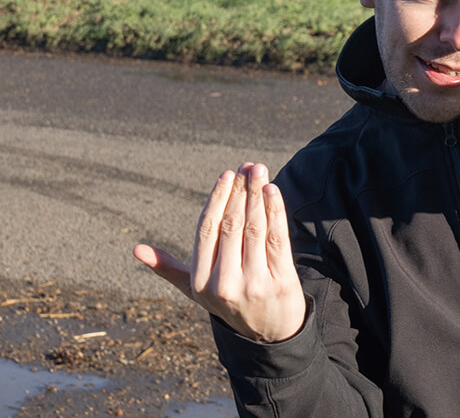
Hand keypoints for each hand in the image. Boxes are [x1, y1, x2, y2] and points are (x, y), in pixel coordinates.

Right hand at [133, 163, 305, 342]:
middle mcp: (225, 283)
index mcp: (201, 282)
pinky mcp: (281, 281)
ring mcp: (254, 283)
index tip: (226, 175)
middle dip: (240, 191)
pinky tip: (272, 191)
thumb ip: (170, 269)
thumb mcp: (197, 291)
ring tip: (260, 171)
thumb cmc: (229, 303)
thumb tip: (136, 250)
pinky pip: (277, 239)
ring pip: (254, 228)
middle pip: (232, 225)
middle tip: (247, 166)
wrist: (270, 334)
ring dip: (258, 194)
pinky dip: (275, 211)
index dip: (217, 199)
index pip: (207, 230)